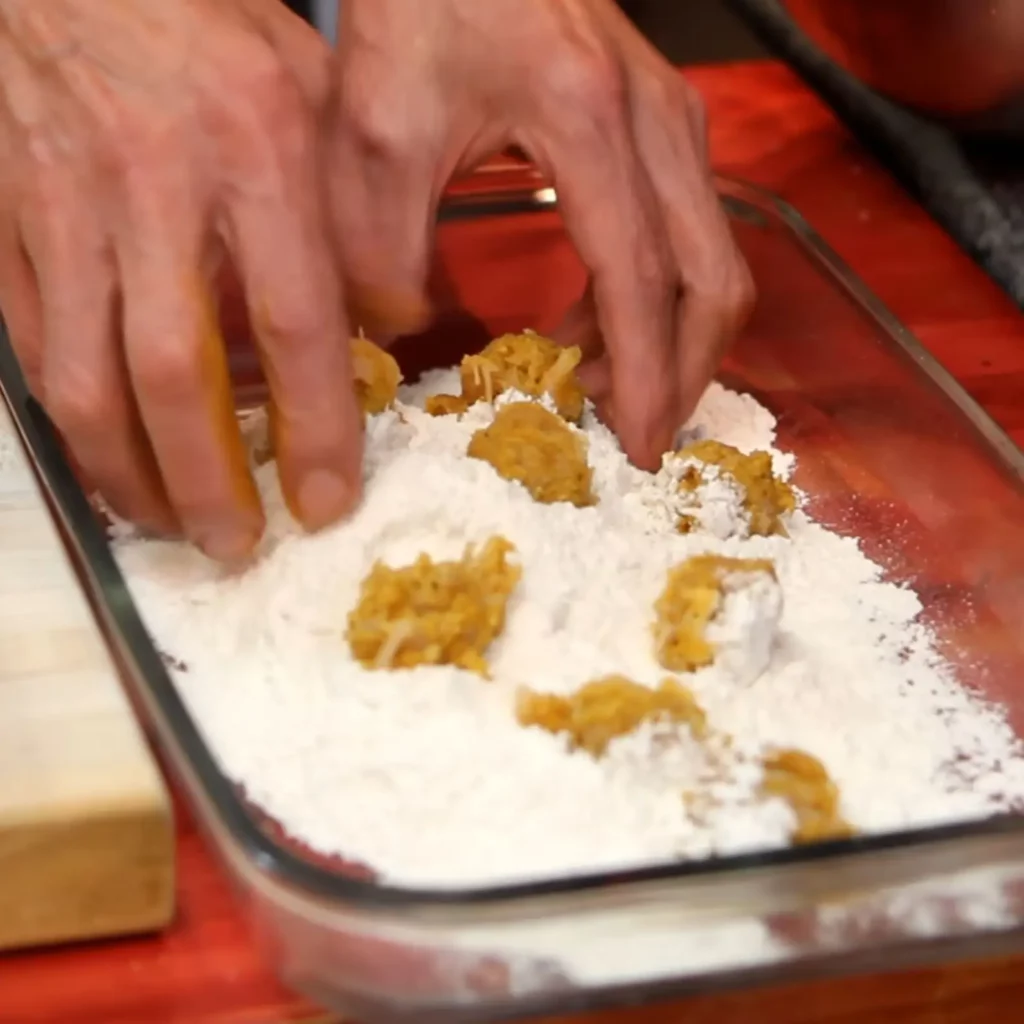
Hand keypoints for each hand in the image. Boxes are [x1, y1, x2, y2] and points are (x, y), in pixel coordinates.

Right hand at [0, 0, 362, 561]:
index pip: (295, 323)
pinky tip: (108, 458)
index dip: (313, 428)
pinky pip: (33, 342)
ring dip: (126, 473)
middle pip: (174, 373)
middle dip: (205, 480)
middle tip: (236, 546)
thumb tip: (379, 327)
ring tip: (168, 525)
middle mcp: (157, 186)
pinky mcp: (10, 219)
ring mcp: (69, 206)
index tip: (325, 501)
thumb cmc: (209, 24)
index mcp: (254, 150)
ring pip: (85, 376)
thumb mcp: (308, 92)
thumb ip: (344, 212)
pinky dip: (71, 417)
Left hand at [327, 0, 753, 469]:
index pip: (642, 283)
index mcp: (590, 126)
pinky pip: (690, 231)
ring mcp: (673, 118)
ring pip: (714, 259)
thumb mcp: (374, 131)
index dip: (648, 379)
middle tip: (634, 434)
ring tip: (597, 385)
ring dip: (673, 339)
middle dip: (685, 375)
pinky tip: (592, 320)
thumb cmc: (416, 9)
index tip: (639, 450)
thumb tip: (405, 335)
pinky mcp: (665, 120)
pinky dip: (657, 296)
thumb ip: (380, 248)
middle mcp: (658, 124)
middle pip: (713, 282)